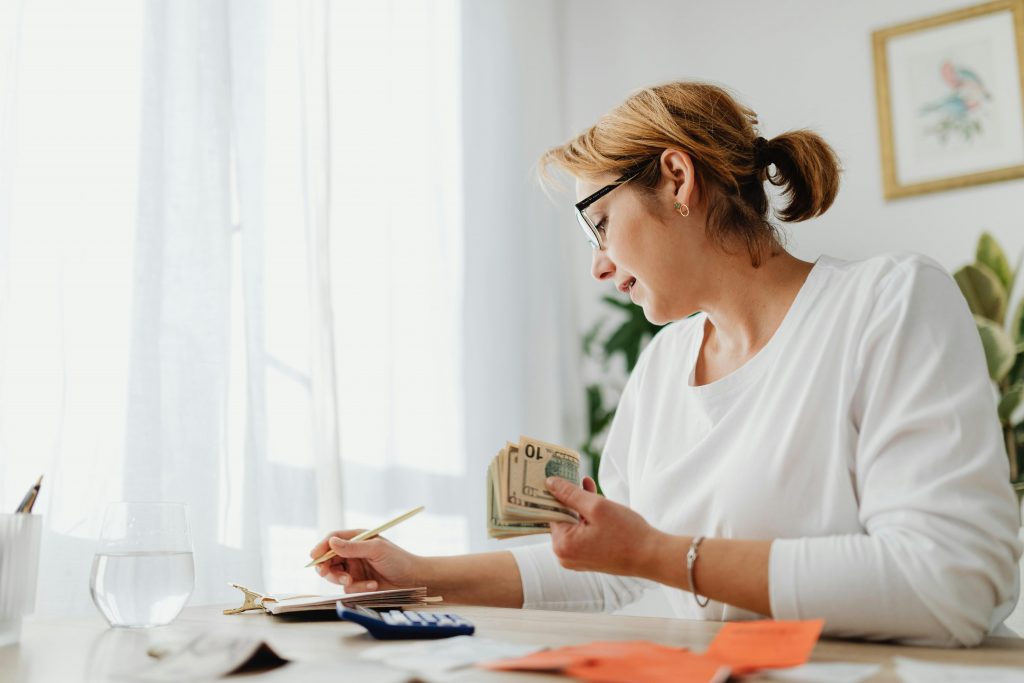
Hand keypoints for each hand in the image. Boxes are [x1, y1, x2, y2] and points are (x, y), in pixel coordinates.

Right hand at [308, 530, 422, 592]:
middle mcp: (353, 552)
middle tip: (327, 573)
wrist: (413, 580)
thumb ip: (353, 547)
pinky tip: (372, 586)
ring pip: (335, 575)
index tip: (314, 556)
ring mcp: (355, 568)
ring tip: (352, 581)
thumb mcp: (376, 550)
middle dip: (327, 567)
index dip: (321, 547)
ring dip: (341, 579)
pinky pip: (348, 587)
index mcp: (357, 538)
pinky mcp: (358, 583)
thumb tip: (332, 542)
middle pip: (328, 559)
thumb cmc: (398, 560)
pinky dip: (358, 588)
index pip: (333, 539)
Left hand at [546, 476, 662, 577]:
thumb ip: (570, 494)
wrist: (651, 556)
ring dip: (581, 507)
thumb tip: (549, 483)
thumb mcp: (596, 506)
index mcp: (562, 545)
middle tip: (579, 479)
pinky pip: (581, 534)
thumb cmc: (626, 533)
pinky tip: (598, 504)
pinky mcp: (587, 559)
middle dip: (571, 499)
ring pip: (573, 525)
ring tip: (592, 489)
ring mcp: (575, 559)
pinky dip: (588, 520)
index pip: (550, 512)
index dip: (556, 493)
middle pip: (561, 519)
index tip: (558, 476)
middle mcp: (564, 556)